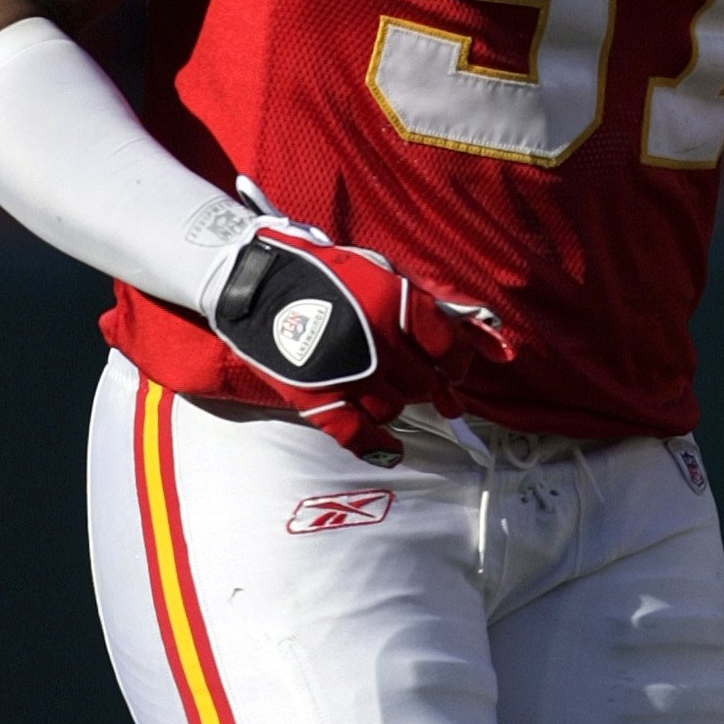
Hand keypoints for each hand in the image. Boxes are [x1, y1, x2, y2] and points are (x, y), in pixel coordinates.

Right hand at [203, 202, 508, 458]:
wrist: (253, 284)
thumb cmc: (318, 272)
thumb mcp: (375, 272)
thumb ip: (416, 304)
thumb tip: (469, 334)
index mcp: (393, 303)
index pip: (448, 345)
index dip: (458, 361)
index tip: (455, 368)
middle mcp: (377, 342)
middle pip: (423, 383)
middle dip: (425, 383)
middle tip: (417, 380)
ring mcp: (347, 374)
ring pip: (395, 409)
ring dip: (395, 402)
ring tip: (381, 388)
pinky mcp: (317, 398)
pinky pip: (359, 435)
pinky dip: (379, 447)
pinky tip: (393, 451)